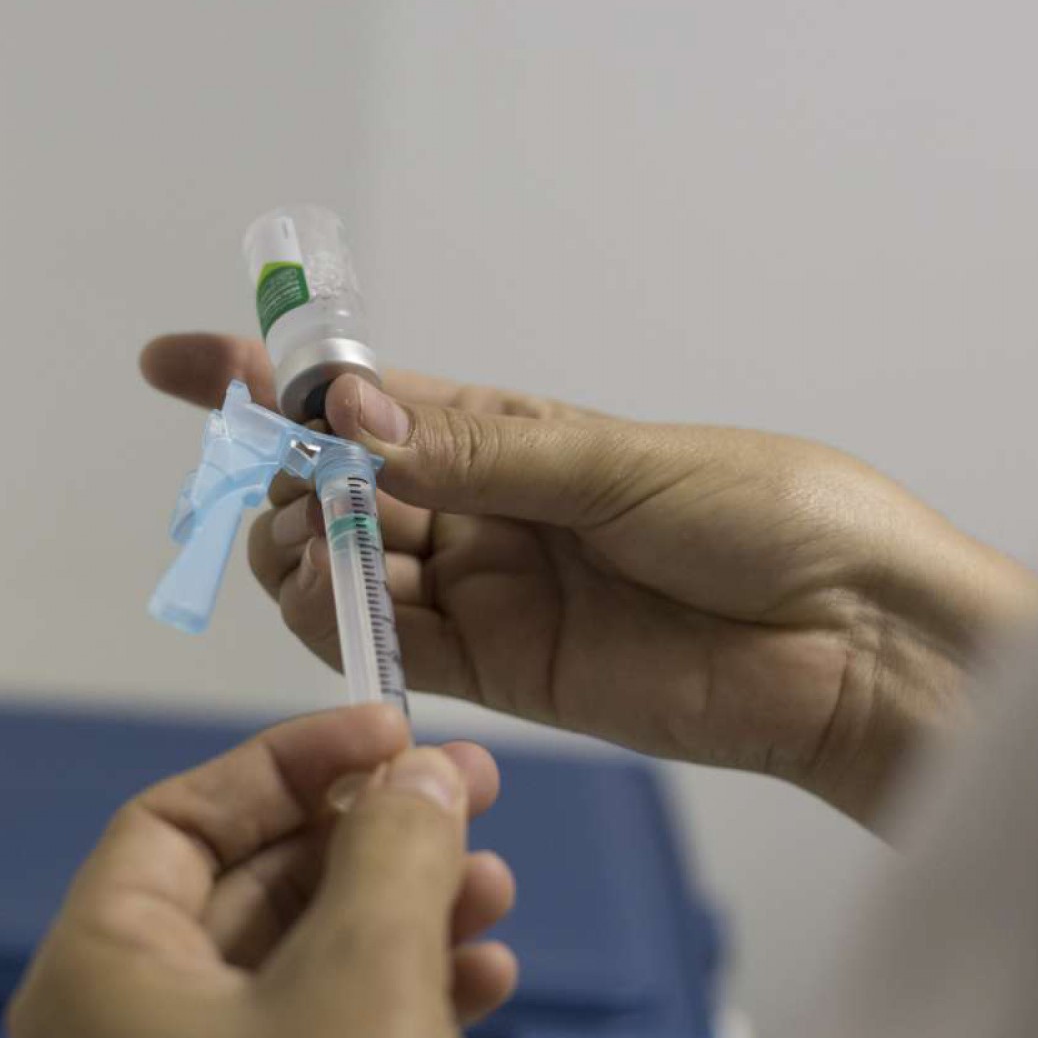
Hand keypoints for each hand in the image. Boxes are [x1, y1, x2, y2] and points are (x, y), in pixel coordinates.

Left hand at [7, 705, 515, 1037]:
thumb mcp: (365, 979)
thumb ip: (393, 850)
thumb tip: (422, 776)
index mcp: (100, 980)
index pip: (176, 820)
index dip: (287, 761)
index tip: (386, 731)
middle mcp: (128, 1033)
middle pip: (247, 885)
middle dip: (367, 835)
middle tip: (466, 795)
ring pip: (299, 960)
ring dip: (402, 908)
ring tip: (492, 887)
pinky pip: (323, 1032)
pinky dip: (401, 989)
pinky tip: (481, 973)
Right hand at [142, 334, 1037, 826]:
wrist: (859, 646)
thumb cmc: (772, 520)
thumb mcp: (622, 464)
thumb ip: (482, 451)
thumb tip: (355, 411)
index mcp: (517, 438)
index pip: (371, 402)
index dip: (273, 381)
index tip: (178, 364)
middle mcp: (490, 511)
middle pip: (340, 494)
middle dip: (293, 481)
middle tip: (302, 486)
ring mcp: (493, 593)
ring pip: (351, 573)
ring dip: (308, 555)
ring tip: (321, 549)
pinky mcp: (508, 673)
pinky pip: (396, 648)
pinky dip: (347, 628)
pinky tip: (338, 606)